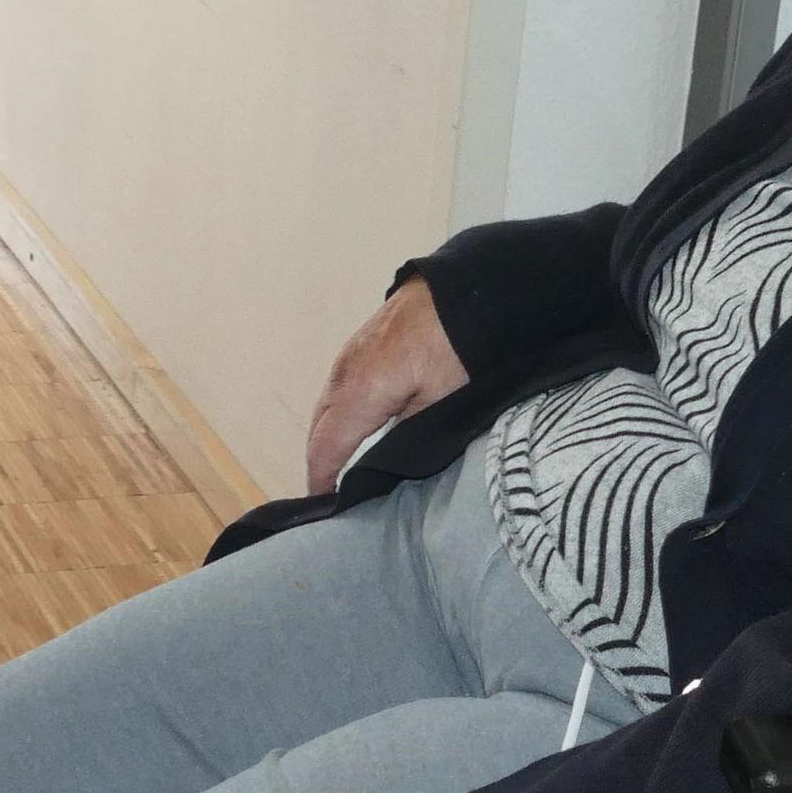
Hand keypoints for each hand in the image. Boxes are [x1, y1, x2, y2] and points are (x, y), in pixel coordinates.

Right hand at [303, 279, 467, 496]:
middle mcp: (345, 371)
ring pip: (329, 402)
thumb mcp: (441, 403)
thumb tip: (381, 463)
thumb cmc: (462, 347)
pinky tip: (357, 422)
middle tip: (329, 492)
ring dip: (330, 433)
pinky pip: (342, 384)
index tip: (321, 507)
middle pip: (320, 424)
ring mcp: (352, 352)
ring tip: (340, 463)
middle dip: (319, 460)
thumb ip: (406, 436)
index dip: (320, 480)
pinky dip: (341, 409)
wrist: (472, 285)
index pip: (326, 446)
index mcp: (359, 392)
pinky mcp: (366, 340)